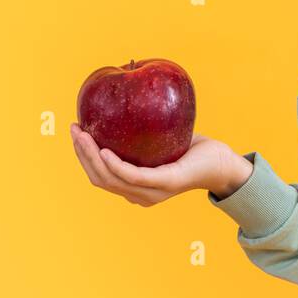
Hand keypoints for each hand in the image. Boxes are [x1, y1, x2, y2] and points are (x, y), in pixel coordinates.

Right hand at [69, 123, 239, 206]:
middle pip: (99, 178)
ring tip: (82, 134)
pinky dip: (114, 165)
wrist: (223, 163)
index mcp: (136, 188)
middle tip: (74, 129)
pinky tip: (103, 151)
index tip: (76, 133)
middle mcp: (139, 195)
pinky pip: (132, 176)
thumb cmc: (194, 151)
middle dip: (81, 154)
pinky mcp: (164, 183)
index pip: (100, 177)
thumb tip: (125, 101)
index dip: (82, 157)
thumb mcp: (161, 141)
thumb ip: (142, 131)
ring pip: (110, 178)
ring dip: (90, 156)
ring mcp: (151, 193)